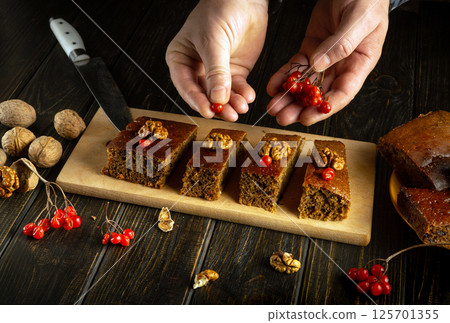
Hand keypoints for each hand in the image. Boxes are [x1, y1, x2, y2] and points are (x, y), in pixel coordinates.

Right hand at [166, 0, 268, 120]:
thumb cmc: (220, 10)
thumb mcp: (214, 41)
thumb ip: (216, 71)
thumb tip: (217, 98)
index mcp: (181, 59)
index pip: (186, 85)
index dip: (197, 100)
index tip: (208, 111)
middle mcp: (196, 68)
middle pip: (204, 94)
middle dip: (217, 106)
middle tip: (229, 114)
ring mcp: (216, 72)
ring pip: (222, 95)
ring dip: (232, 103)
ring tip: (242, 106)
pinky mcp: (234, 72)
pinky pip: (236, 88)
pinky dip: (242, 94)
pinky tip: (248, 96)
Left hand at [266, 0, 388, 125]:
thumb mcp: (359, 19)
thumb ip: (342, 43)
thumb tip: (320, 65)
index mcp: (360, 61)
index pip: (343, 92)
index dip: (325, 107)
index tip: (307, 117)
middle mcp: (342, 64)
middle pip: (320, 93)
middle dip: (300, 107)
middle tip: (283, 118)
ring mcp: (325, 57)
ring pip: (305, 83)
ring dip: (289, 97)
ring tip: (274, 108)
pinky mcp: (311, 48)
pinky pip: (296, 66)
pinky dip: (283, 77)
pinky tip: (273, 86)